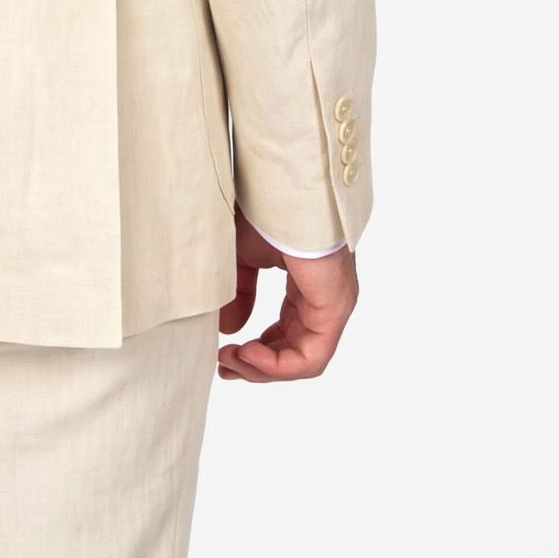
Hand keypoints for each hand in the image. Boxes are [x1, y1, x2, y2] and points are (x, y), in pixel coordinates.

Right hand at [217, 208, 358, 381]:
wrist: (281, 189)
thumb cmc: (266, 211)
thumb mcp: (243, 257)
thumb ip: (239, 294)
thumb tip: (228, 329)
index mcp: (308, 286)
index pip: (288, 333)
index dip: (256, 352)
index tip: (224, 354)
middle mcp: (324, 299)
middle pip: (294, 352)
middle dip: (256, 365)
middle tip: (223, 365)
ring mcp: (333, 306)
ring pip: (303, 360)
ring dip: (263, 367)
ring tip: (232, 359)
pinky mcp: (335, 309)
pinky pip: (311, 357)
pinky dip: (278, 364)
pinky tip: (248, 353)